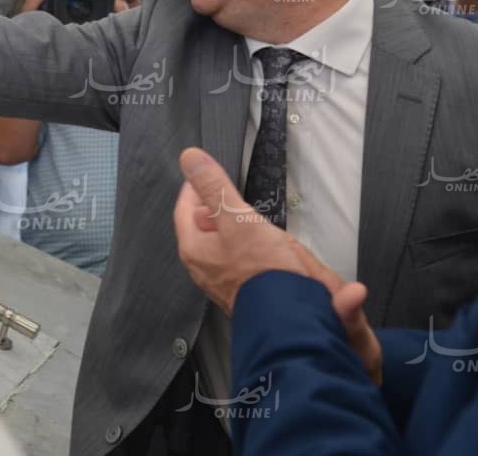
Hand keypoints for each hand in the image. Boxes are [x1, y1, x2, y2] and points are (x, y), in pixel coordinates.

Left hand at [173, 148, 308, 314]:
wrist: (293, 319)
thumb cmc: (262, 272)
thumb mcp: (237, 218)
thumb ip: (214, 187)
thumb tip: (189, 158)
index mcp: (194, 249)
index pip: (184, 210)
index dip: (193, 188)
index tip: (200, 173)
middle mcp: (205, 267)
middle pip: (206, 226)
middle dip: (219, 208)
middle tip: (229, 192)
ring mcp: (226, 279)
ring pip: (228, 242)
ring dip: (239, 227)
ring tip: (253, 216)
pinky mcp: (248, 288)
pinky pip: (247, 258)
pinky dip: (256, 246)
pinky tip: (271, 244)